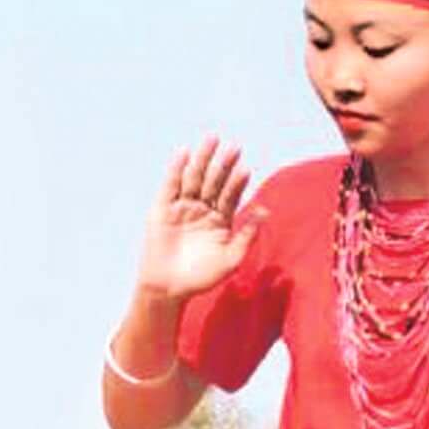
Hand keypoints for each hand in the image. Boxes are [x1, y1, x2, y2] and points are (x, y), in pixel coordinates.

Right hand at [134, 139, 255, 299]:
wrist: (168, 288)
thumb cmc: (201, 278)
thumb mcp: (230, 259)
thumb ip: (247, 236)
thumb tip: (265, 212)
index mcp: (220, 220)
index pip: (231, 196)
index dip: (238, 182)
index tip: (246, 169)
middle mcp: (202, 210)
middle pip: (214, 181)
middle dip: (224, 164)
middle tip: (235, 147)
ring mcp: (182, 207)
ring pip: (194, 178)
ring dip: (203, 159)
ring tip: (213, 139)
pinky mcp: (163, 209)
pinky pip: (171, 185)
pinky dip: (176, 169)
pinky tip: (185, 153)